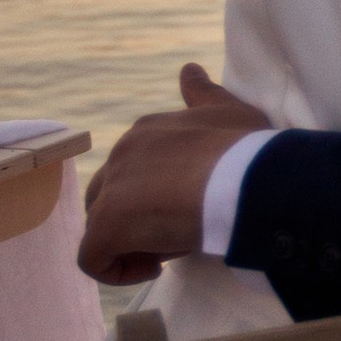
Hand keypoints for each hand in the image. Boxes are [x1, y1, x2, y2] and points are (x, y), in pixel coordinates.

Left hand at [77, 63, 270, 284]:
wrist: (245, 180)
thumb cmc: (247, 150)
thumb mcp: (232, 111)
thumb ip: (205, 94)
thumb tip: (188, 70)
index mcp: (147, 130)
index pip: (136, 167)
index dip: (160, 192)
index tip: (190, 204)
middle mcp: (121, 154)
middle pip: (111, 195)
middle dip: (138, 219)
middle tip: (179, 230)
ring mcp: (112, 189)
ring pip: (102, 226)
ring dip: (132, 243)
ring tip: (170, 249)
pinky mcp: (108, 225)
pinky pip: (93, 258)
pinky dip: (117, 270)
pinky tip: (152, 270)